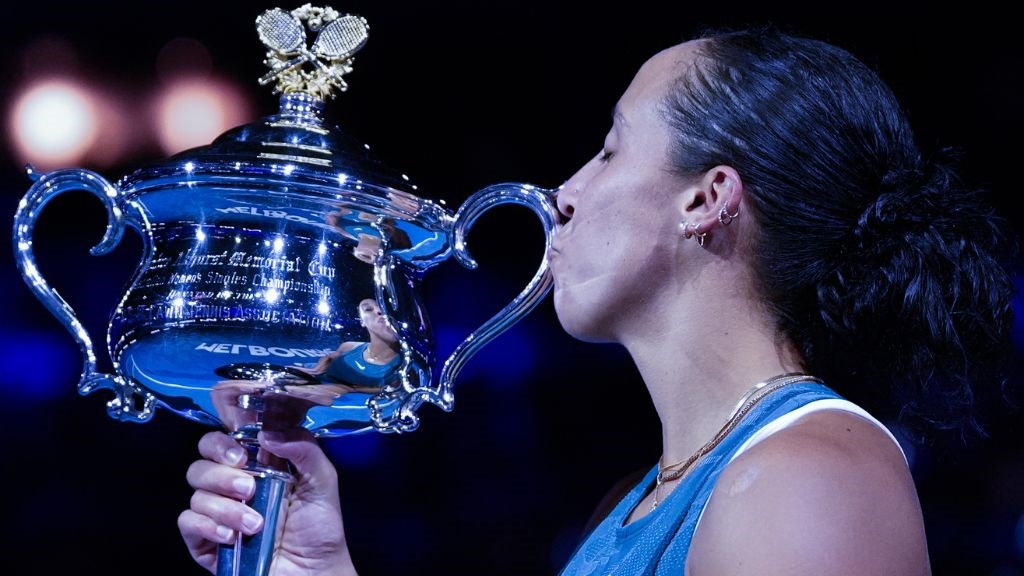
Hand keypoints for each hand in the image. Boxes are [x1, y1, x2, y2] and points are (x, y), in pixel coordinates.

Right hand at [178, 429, 356, 574]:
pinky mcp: (205, 542)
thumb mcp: (322, 482)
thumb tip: (269, 433)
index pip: (221, 443)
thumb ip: (304, 449)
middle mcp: (231, 488)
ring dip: (225, 507)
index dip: (222, 444)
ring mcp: (216, 515)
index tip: (241, 454)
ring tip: (255, 524)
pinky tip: (231, 536)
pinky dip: (207, 526)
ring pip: (196, 494)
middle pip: (200, 465)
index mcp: (255, 468)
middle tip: (249, 488)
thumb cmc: (319, 529)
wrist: (315, 572)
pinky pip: (187, 522)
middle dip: (222, 474)